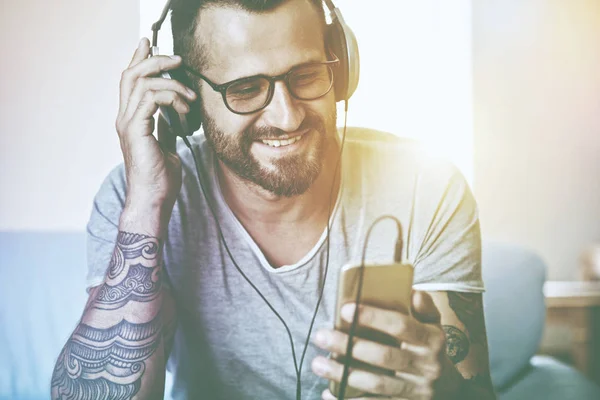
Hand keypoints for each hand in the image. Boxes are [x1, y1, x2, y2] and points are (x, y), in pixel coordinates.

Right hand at [115, 37, 196, 208]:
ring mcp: (128, 123)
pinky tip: (185, 109)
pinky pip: (152, 98)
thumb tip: (172, 119)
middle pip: (131, 74)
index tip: (150, 45)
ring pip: (142, 82)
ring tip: (191, 97)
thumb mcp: (166, 149)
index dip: (139, 60)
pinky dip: (172, 97)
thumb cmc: (160, 180)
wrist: (153, 201)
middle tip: (178, 59)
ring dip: (172, 83)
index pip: (130, 82)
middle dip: (154, 60)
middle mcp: (125, 118)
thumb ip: (165, 131)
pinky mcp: (136, 130)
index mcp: (131, 120)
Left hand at [312, 291, 456, 398]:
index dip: (373, 317)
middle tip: (321, 336)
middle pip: (384, 356)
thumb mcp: (434, 325)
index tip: (345, 309)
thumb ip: (424, 308)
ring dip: (343, 374)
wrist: (449, 389)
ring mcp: (416, 390)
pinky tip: (329, 394)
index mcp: (431, 340)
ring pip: (376, 384)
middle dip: (349, 346)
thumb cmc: (430, 348)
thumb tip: (412, 292)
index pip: (401, 326)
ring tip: (318, 363)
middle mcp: (426, 367)